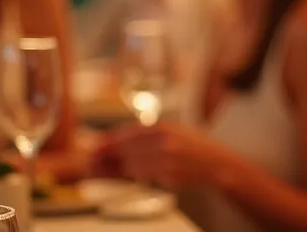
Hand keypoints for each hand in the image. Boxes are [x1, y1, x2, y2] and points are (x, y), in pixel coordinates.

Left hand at [100, 122, 229, 189]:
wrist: (216, 162)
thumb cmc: (191, 146)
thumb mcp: (170, 131)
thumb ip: (144, 136)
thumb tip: (113, 141)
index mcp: (163, 128)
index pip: (128, 134)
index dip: (108, 141)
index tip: (93, 146)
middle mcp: (165, 143)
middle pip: (127, 150)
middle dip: (107, 156)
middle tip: (90, 161)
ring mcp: (168, 161)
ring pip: (133, 166)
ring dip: (117, 168)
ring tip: (102, 169)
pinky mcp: (170, 178)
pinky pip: (144, 177)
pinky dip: (134, 175)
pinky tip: (128, 173)